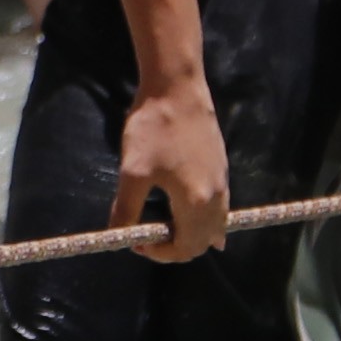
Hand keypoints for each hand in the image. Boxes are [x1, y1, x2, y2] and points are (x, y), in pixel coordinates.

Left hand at [108, 68, 233, 263]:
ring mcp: (222, 182)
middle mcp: (216, 197)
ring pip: (213, 226)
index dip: (161, 253)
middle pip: (203, 242)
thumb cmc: (153, 128)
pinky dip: (205, 219)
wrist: (177, 87)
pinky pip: (218, 208)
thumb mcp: (133, 172)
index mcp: (196, 202)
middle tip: (150, 237)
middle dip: (177, 247)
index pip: (185, 248)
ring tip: (165, 226)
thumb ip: (126, 210)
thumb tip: (118, 236)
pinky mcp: (221, 168)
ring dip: (191, 234)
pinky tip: (192, 214)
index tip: (138, 242)